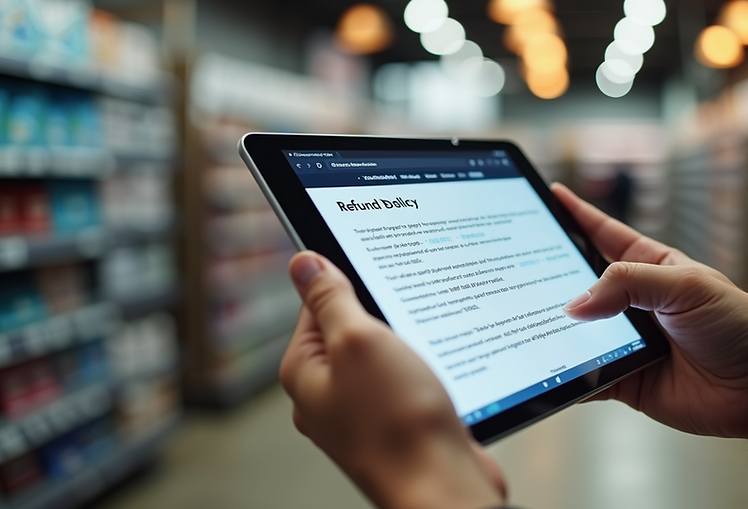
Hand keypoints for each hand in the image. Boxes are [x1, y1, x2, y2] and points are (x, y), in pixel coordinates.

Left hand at [280, 251, 505, 508]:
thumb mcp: (358, 341)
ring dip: (409, 345)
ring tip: (428, 347)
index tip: (379, 271)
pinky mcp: (396, 426)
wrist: (443, 489)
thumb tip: (303, 262)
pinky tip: (442, 373)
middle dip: (384, 315)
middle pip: (351, 329)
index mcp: (305, 372)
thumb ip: (330, 298)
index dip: (348, 282)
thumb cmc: (398, 423)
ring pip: (385, 356)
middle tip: (411, 310)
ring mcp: (362, 414)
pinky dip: (424, 372)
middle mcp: (328, 395)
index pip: (315, 305)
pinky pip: (407, 383)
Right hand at [552, 183, 747, 463]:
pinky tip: (545, 369)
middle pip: (580, 285)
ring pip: (576, 332)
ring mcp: (624, 341)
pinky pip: (584, 376)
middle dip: (550, 276)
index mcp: (650, 267)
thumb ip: (629, 285)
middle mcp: (633, 302)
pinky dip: (564, 374)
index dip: (575, 215)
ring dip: (554, 328)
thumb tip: (576, 304)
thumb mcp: (686, 286)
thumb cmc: (740, 325)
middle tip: (519, 267)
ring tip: (524, 318)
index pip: (603, 234)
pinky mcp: (622, 378)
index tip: (548, 196)